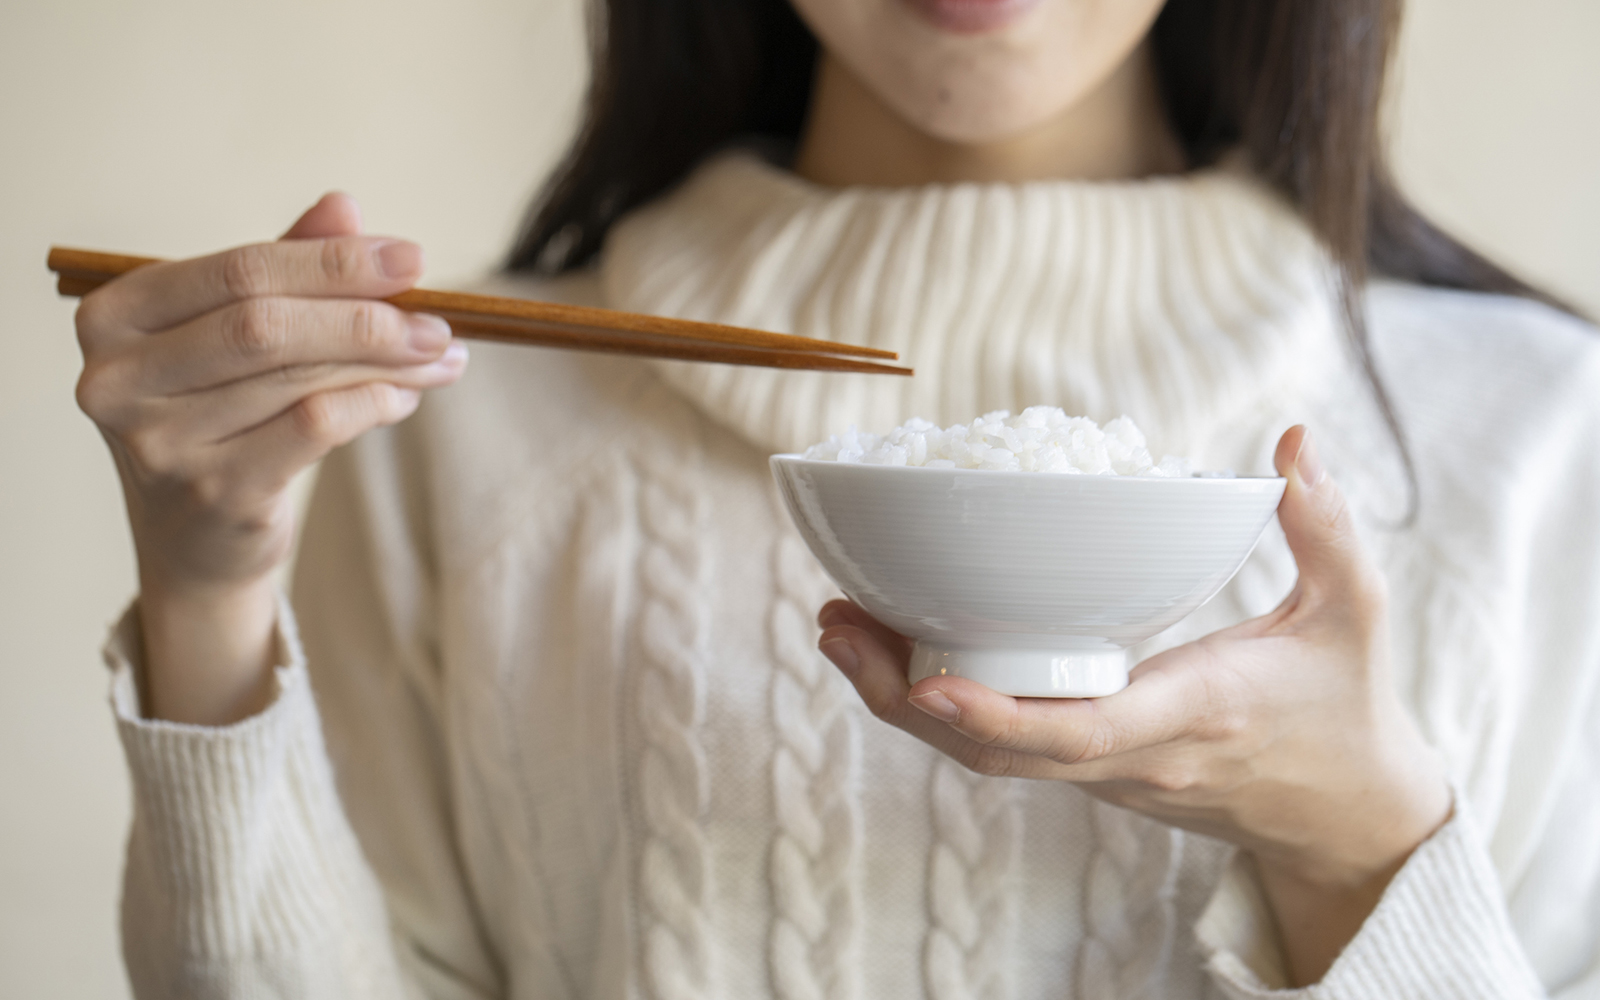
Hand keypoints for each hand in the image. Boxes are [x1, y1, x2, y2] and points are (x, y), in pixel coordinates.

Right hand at [75, 193, 466, 723]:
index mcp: (115, 317)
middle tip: (438, 318)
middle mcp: (119, 380)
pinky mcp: (215, 494)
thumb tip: (346, 207)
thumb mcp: (235, 334)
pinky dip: (375, 403)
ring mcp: (161, 443)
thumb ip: (284, 268)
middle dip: (368, 314)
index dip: (333, 262)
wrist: (195, 539)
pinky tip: (405, 396)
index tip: (412, 259)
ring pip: (300, 376)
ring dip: (388, 360)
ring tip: (441, 354)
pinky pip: (317, 427)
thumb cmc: (218, 415)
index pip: (238, 270)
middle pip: (266, 323)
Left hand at [815, 426, 1451, 983]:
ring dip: (903, 701)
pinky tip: (894, 649)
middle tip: (834, 623)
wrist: (1345, 814)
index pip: (1082, 733)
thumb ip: (1327, 525)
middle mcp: (1134, 757)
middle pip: (998, 752)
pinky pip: (1003, 747)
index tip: (923, 678)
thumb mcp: (1356, 611)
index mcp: (1194, 714)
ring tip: (837, 628)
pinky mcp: (1091, 771)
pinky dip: (940, 705)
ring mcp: (1106, 774)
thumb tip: (1293, 442)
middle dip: (904, 699)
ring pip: (986, 756)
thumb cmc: (1344, 705)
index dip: (997, 713)